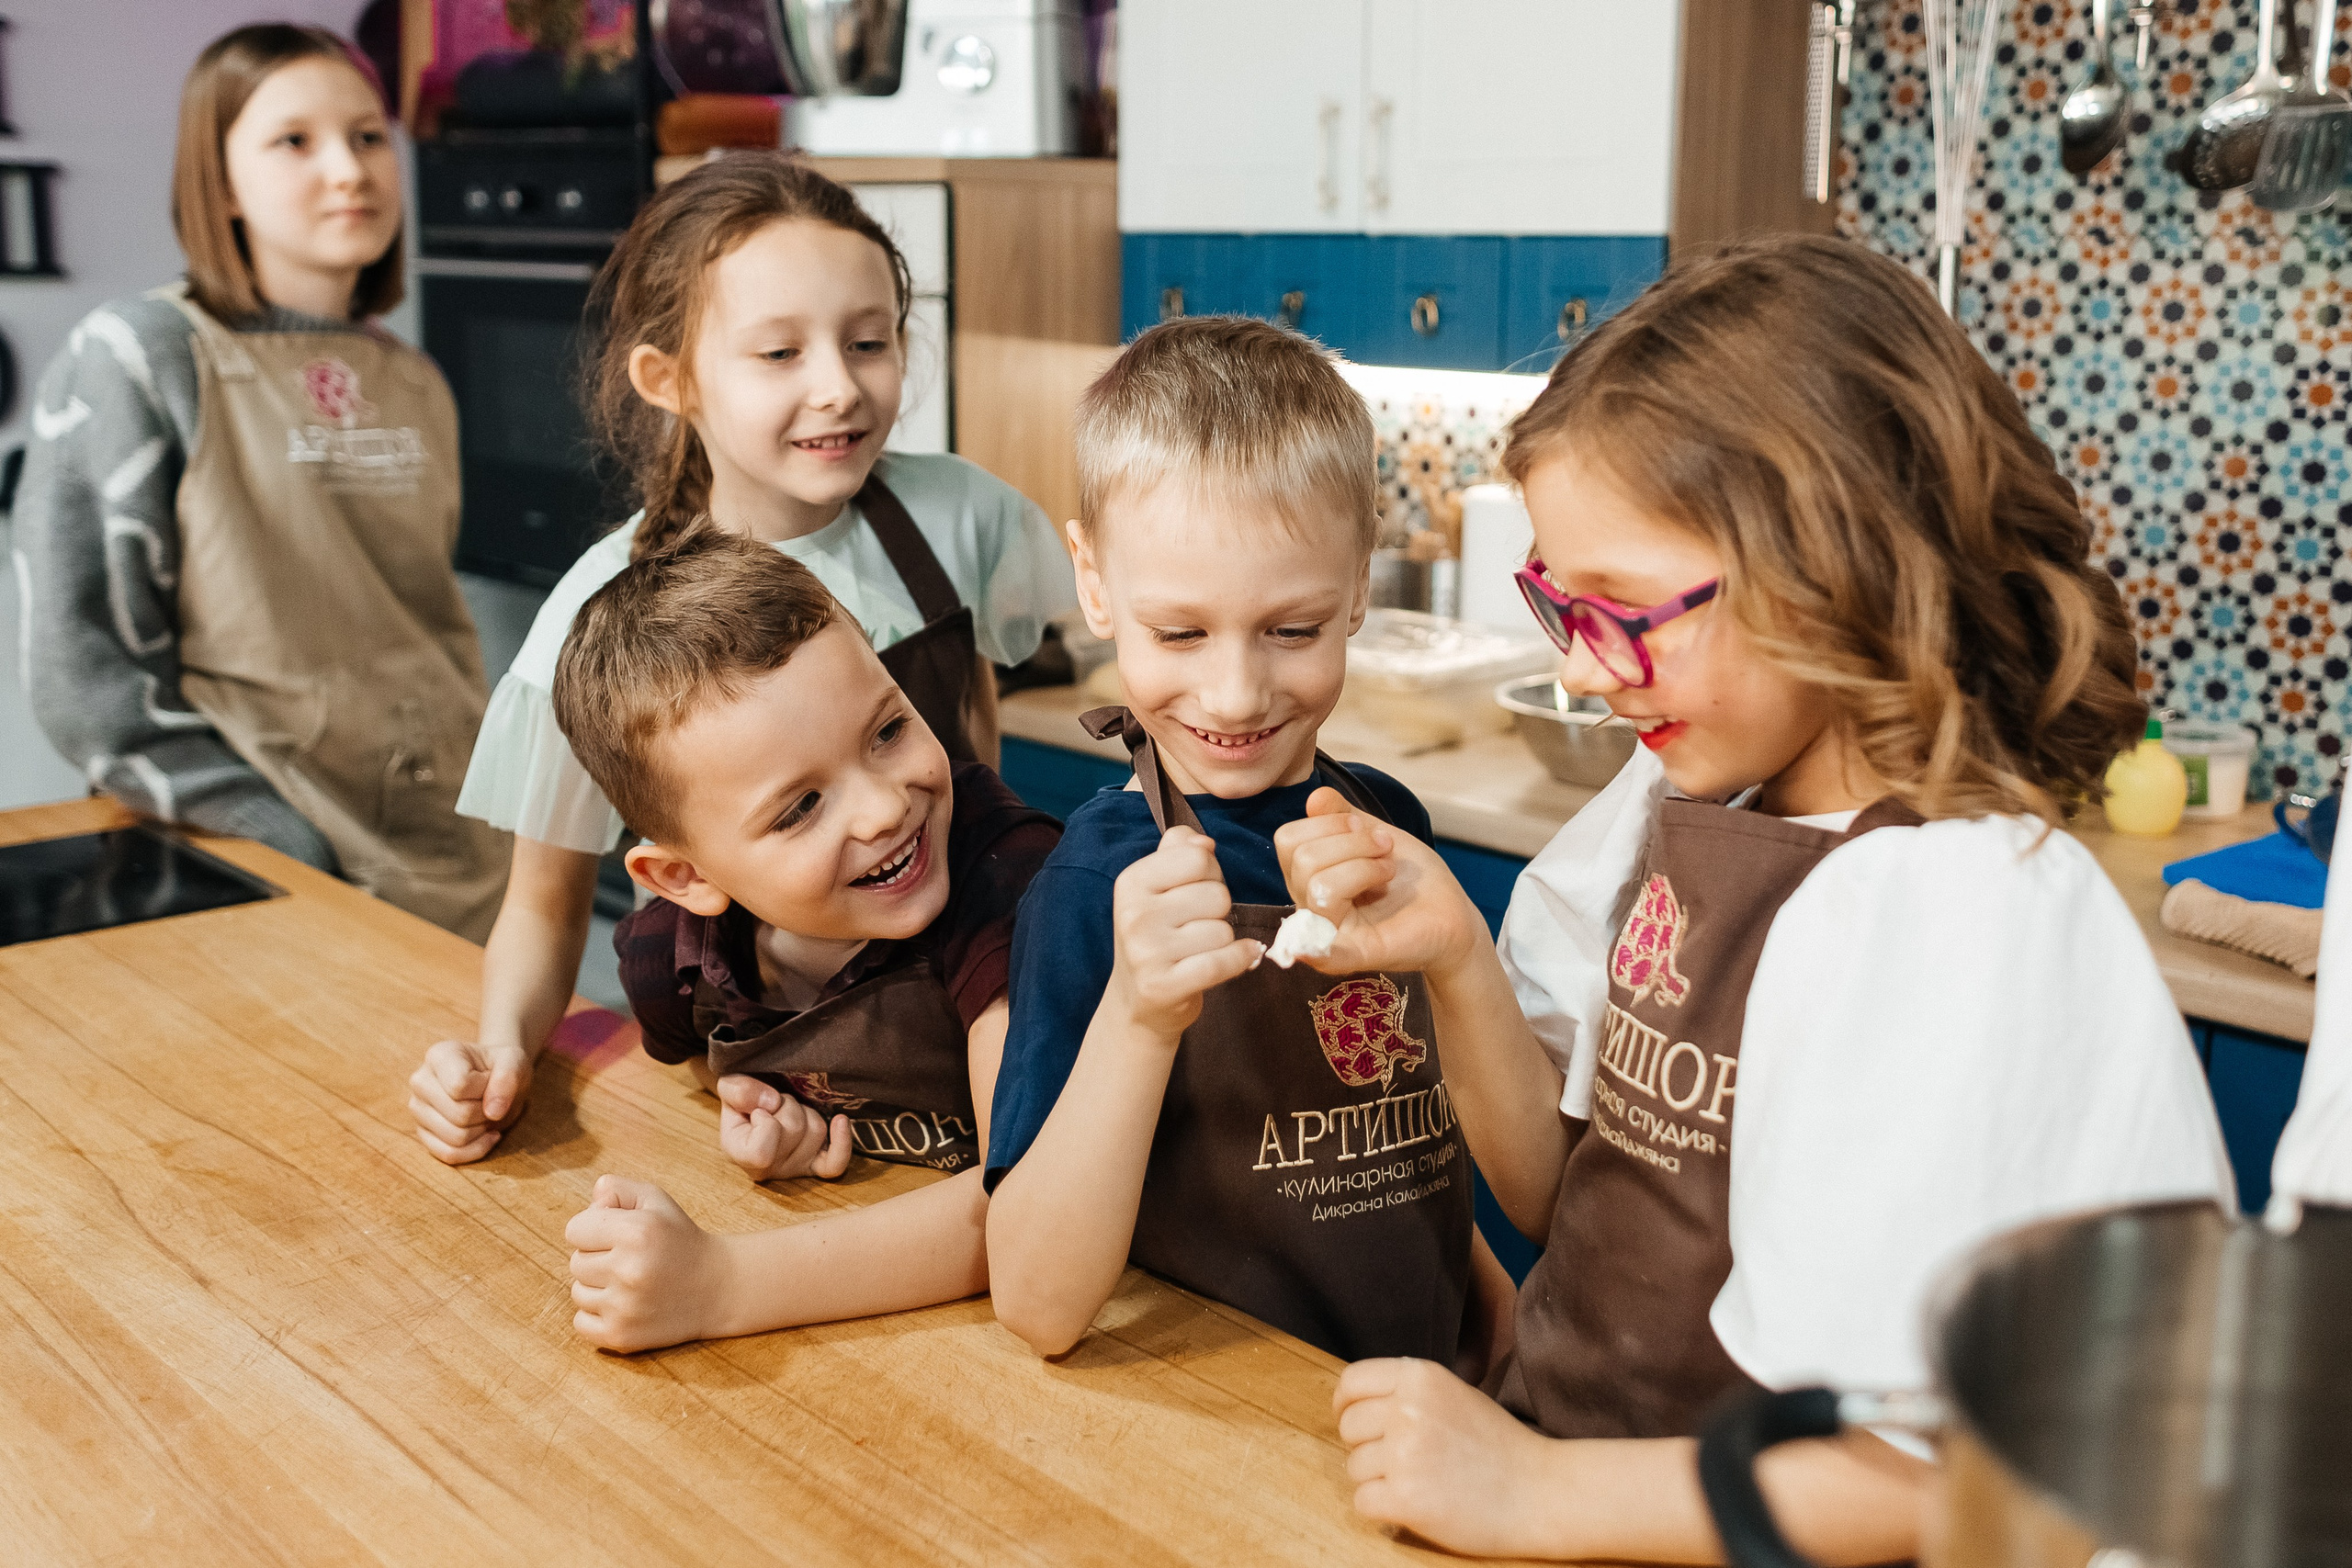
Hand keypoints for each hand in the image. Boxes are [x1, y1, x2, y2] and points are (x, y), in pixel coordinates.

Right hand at [408, 1038, 532, 1163]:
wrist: (495, 1081)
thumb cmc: (502, 1068)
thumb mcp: (515, 1062)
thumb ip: (508, 1077)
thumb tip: (493, 1112)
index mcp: (438, 1055)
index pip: (459, 1086)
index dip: (485, 1089)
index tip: (491, 1080)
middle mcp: (420, 1081)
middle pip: (459, 1115)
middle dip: (486, 1112)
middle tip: (491, 1101)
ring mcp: (418, 1109)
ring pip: (455, 1138)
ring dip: (482, 1131)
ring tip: (486, 1114)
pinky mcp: (422, 1133)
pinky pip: (449, 1154)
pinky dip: (475, 1150)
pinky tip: (487, 1135)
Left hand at [565, 1175, 734, 1350]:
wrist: (718, 1288)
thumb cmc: (680, 1239)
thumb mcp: (656, 1200)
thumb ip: (617, 1188)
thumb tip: (591, 1203)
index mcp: (635, 1231)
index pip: (575, 1230)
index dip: (594, 1229)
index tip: (617, 1235)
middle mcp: (628, 1270)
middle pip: (576, 1262)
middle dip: (598, 1258)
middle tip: (630, 1260)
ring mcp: (624, 1307)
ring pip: (578, 1292)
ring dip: (598, 1287)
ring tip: (630, 1283)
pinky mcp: (621, 1335)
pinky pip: (580, 1323)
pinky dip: (596, 1315)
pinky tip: (623, 1306)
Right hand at [714, 1074, 853, 1180]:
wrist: (757, 1104)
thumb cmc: (742, 1099)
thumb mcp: (730, 1086)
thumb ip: (739, 1090)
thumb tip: (772, 1102)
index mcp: (739, 1156)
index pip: (761, 1152)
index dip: (765, 1120)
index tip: (758, 1110)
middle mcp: (767, 1170)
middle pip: (795, 1129)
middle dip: (787, 1105)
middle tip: (774, 1104)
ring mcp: (795, 1169)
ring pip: (817, 1131)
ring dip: (806, 1111)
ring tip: (787, 1112)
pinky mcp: (817, 1165)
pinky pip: (837, 1162)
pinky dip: (842, 1141)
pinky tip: (840, 1120)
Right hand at [1107, 825, 1262, 1039]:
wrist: (1135, 1003)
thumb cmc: (1156, 938)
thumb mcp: (1156, 889)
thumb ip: (1179, 853)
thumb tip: (1204, 842)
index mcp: (1131, 882)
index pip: (1198, 857)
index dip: (1211, 874)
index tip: (1197, 891)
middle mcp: (1134, 914)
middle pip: (1216, 894)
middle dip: (1218, 910)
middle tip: (1198, 926)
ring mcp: (1146, 952)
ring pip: (1223, 929)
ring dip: (1223, 941)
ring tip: (1200, 950)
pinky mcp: (1164, 985)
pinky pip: (1223, 961)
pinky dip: (1241, 959)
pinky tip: (1241, 957)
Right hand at [1275, 789, 1482, 977]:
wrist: (1451, 912)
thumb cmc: (1410, 878)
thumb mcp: (1374, 834)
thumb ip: (1341, 815)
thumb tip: (1315, 798)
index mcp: (1308, 876)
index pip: (1289, 840)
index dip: (1328, 823)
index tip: (1366, 828)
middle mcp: (1310, 905)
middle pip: (1303, 859)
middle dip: (1353, 841)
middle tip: (1385, 850)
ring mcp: (1331, 932)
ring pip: (1319, 887)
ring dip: (1365, 867)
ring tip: (1388, 873)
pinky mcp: (1357, 955)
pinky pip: (1325, 955)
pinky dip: (1314, 951)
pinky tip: (1309, 951)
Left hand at [1333, 1357, 1565, 1558]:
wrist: (1542, 1492)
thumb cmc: (1499, 1446)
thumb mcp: (1454, 1394)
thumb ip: (1408, 1392)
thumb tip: (1354, 1400)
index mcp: (1420, 1376)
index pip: (1352, 1382)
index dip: (1345, 1405)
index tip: (1353, 1421)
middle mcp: (1408, 1409)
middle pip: (1348, 1427)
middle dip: (1366, 1447)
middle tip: (1402, 1461)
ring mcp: (1405, 1453)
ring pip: (1354, 1467)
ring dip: (1377, 1480)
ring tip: (1419, 1482)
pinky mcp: (1405, 1498)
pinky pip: (1362, 1501)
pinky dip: (1382, 1509)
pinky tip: (1413, 1505)